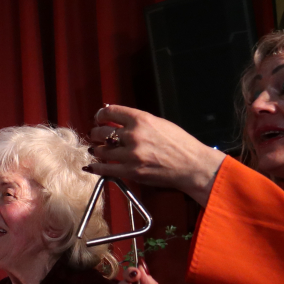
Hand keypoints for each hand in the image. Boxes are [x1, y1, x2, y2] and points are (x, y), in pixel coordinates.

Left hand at [87, 104, 225, 205]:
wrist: (192, 165)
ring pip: (101, 150)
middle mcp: (133, 135)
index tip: (98, 118)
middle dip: (96, 133)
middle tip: (95, 135)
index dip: (100, 115)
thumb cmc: (179, 143)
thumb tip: (118, 118)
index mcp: (141, 119)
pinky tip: (91, 165)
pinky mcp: (131, 171)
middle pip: (102, 132)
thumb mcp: (159, 123)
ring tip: (95, 149)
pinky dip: (96, 167)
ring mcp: (131, 154)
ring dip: (95, 149)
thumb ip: (138, 121)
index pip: (111, 112)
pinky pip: (106, 169)